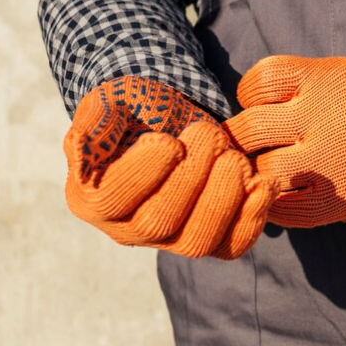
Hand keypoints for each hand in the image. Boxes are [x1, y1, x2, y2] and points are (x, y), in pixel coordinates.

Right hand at [63, 75, 278, 258]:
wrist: (175, 118)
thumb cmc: (137, 109)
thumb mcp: (111, 101)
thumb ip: (97, 120)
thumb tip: (83, 149)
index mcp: (92, 201)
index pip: (113, 201)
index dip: (144, 173)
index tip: (170, 141)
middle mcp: (128, 230)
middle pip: (158, 224)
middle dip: (190, 178)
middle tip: (209, 135)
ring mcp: (171, 241)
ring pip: (197, 241)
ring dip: (223, 197)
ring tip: (235, 158)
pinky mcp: (210, 239)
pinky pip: (231, 245)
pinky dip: (252, 218)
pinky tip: (262, 184)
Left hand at [223, 56, 345, 227]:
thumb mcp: (339, 73)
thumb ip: (292, 85)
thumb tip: (236, 114)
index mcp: (326, 81)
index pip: (256, 84)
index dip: (250, 96)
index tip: (262, 105)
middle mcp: (328, 119)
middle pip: (249, 129)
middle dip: (242, 138)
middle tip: (250, 144)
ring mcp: (333, 163)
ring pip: (263, 171)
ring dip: (258, 171)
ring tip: (270, 167)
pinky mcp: (341, 201)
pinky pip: (285, 210)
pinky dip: (274, 203)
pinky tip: (284, 192)